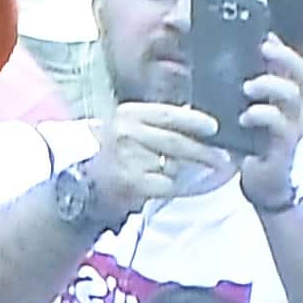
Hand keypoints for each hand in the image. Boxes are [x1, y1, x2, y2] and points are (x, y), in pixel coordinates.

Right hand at [89, 98, 222, 214]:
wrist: (80, 187)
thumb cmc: (109, 157)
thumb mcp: (127, 128)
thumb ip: (156, 123)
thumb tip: (195, 119)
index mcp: (128, 114)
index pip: (170, 115)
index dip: (195, 121)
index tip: (214, 129)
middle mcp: (126, 132)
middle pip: (175, 141)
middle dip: (203, 152)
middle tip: (222, 159)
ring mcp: (127, 158)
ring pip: (172, 165)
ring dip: (182, 172)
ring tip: (186, 174)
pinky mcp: (129, 182)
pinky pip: (165, 185)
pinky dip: (172, 188)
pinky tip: (169, 188)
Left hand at [231, 37, 302, 209]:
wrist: (258, 185)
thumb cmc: (248, 146)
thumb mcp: (240, 115)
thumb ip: (234, 95)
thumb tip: (209, 70)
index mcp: (284, 97)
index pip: (292, 65)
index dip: (282, 48)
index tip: (264, 35)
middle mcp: (293, 108)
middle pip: (302, 73)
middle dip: (286, 56)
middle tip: (264, 49)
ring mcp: (291, 125)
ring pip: (293, 95)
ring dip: (270, 85)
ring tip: (248, 87)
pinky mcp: (284, 145)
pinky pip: (281, 124)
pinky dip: (263, 115)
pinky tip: (246, 116)